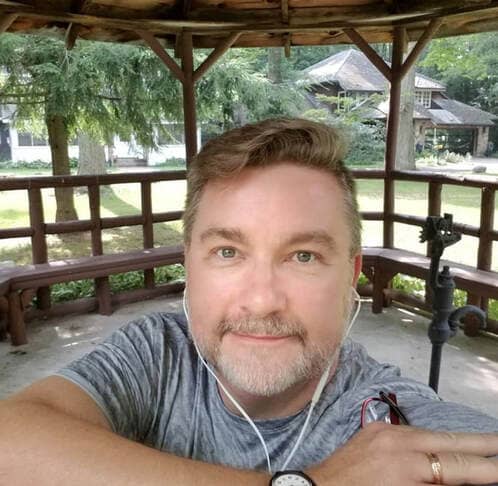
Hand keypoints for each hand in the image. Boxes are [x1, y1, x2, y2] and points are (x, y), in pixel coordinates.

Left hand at [307, 422, 497, 484]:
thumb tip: (459, 479)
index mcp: (406, 467)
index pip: (457, 468)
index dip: (485, 468)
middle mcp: (398, 442)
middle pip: (449, 441)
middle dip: (481, 444)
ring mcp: (385, 431)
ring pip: (432, 433)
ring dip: (458, 441)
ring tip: (484, 445)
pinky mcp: (376, 428)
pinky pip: (413, 432)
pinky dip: (432, 439)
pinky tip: (446, 445)